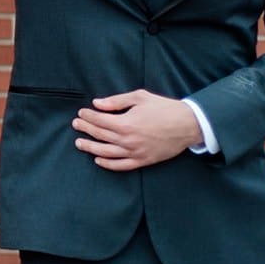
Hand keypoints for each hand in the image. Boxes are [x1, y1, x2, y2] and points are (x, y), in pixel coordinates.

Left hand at [72, 90, 202, 170]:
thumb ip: (116, 101)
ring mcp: (135, 152)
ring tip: (79, 143)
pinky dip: (107, 164)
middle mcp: (128, 140)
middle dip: (85, 129)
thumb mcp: (140, 97)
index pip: (99, 120)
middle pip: (99, 135)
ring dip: (90, 148)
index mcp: (126, 123)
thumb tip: (97, 103)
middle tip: (76, 125)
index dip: (87, 116)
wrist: (188, 124)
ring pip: (106, 152)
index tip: (81, 113)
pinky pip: (121, 165)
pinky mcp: (143, 161)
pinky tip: (98, 160)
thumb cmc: (164, 108)